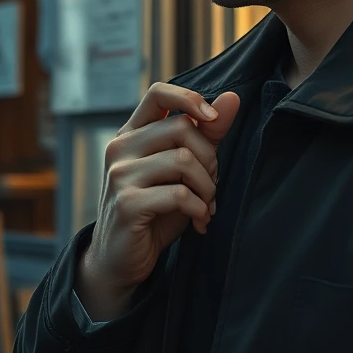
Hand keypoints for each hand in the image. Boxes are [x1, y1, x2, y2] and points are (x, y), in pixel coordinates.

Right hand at [75, 82, 240, 320]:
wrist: (121, 260)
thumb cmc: (155, 209)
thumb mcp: (181, 170)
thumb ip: (205, 135)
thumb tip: (232, 98)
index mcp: (131, 133)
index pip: (158, 93)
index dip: (190, 98)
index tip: (213, 120)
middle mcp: (120, 147)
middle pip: (181, 128)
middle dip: (209, 157)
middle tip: (211, 184)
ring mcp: (120, 174)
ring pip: (182, 160)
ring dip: (207, 187)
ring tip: (207, 205)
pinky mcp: (127, 204)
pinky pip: (179, 194)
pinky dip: (199, 208)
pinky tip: (199, 220)